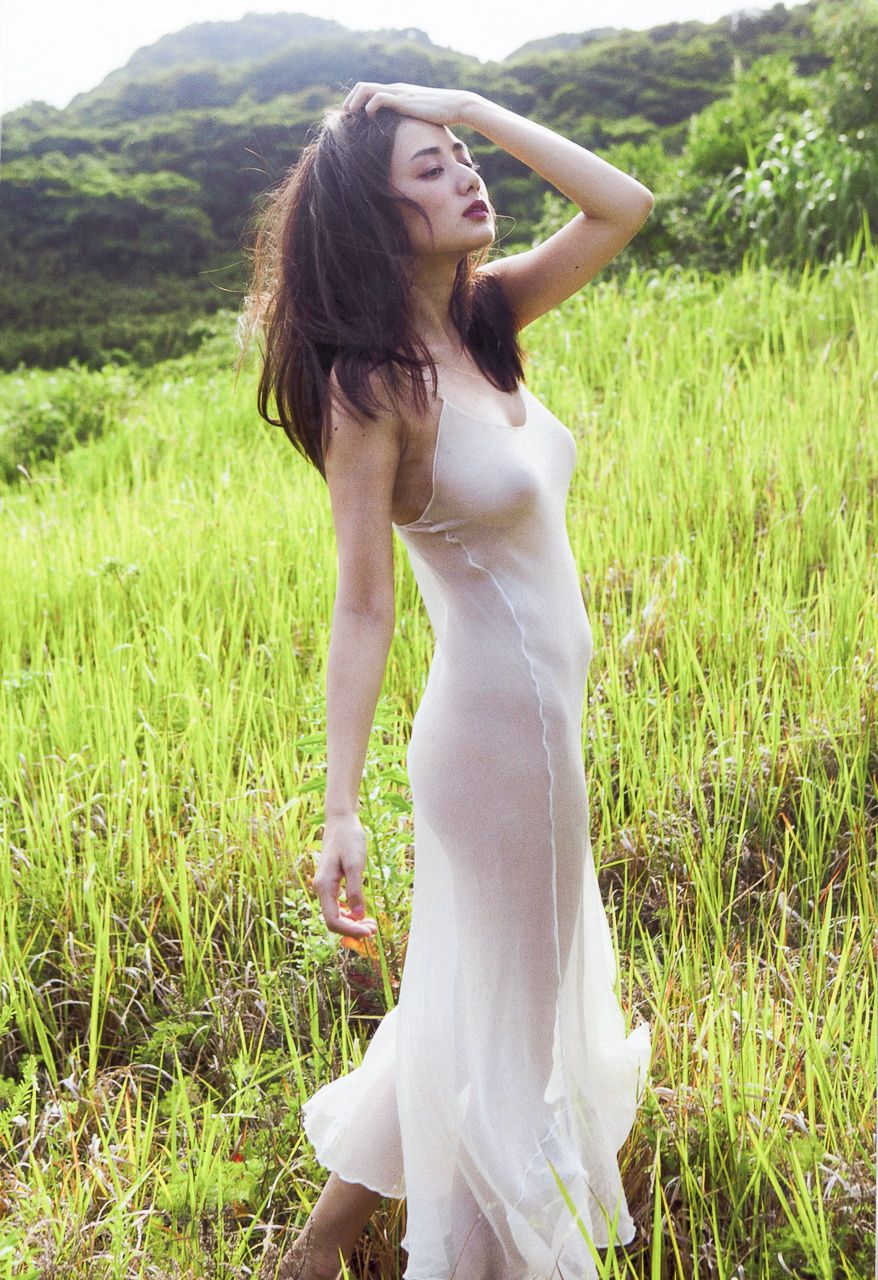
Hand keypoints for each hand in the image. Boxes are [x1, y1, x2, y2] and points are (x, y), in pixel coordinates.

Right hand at [312, 813, 378, 938]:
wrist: (341, 820)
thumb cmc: (349, 838)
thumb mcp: (355, 863)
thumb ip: (355, 889)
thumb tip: (358, 915)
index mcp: (324, 886)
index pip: (333, 919)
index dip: (350, 930)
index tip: (369, 933)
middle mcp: (321, 889)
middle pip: (333, 920)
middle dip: (353, 928)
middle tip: (374, 929)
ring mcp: (325, 886)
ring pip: (336, 914)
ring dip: (352, 922)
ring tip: (371, 924)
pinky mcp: (331, 882)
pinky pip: (338, 905)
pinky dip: (350, 913)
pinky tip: (362, 912)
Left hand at [341, 81, 475, 127]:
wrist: (456, 105)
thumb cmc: (442, 114)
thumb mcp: (421, 116)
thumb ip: (409, 120)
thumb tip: (404, 135)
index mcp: (398, 92)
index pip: (370, 89)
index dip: (356, 100)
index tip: (351, 116)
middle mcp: (395, 89)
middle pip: (362, 86)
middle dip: (350, 100)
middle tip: (344, 115)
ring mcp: (399, 93)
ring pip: (366, 89)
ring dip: (354, 101)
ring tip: (350, 115)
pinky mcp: (403, 100)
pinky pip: (379, 98)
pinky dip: (369, 106)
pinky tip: (369, 117)